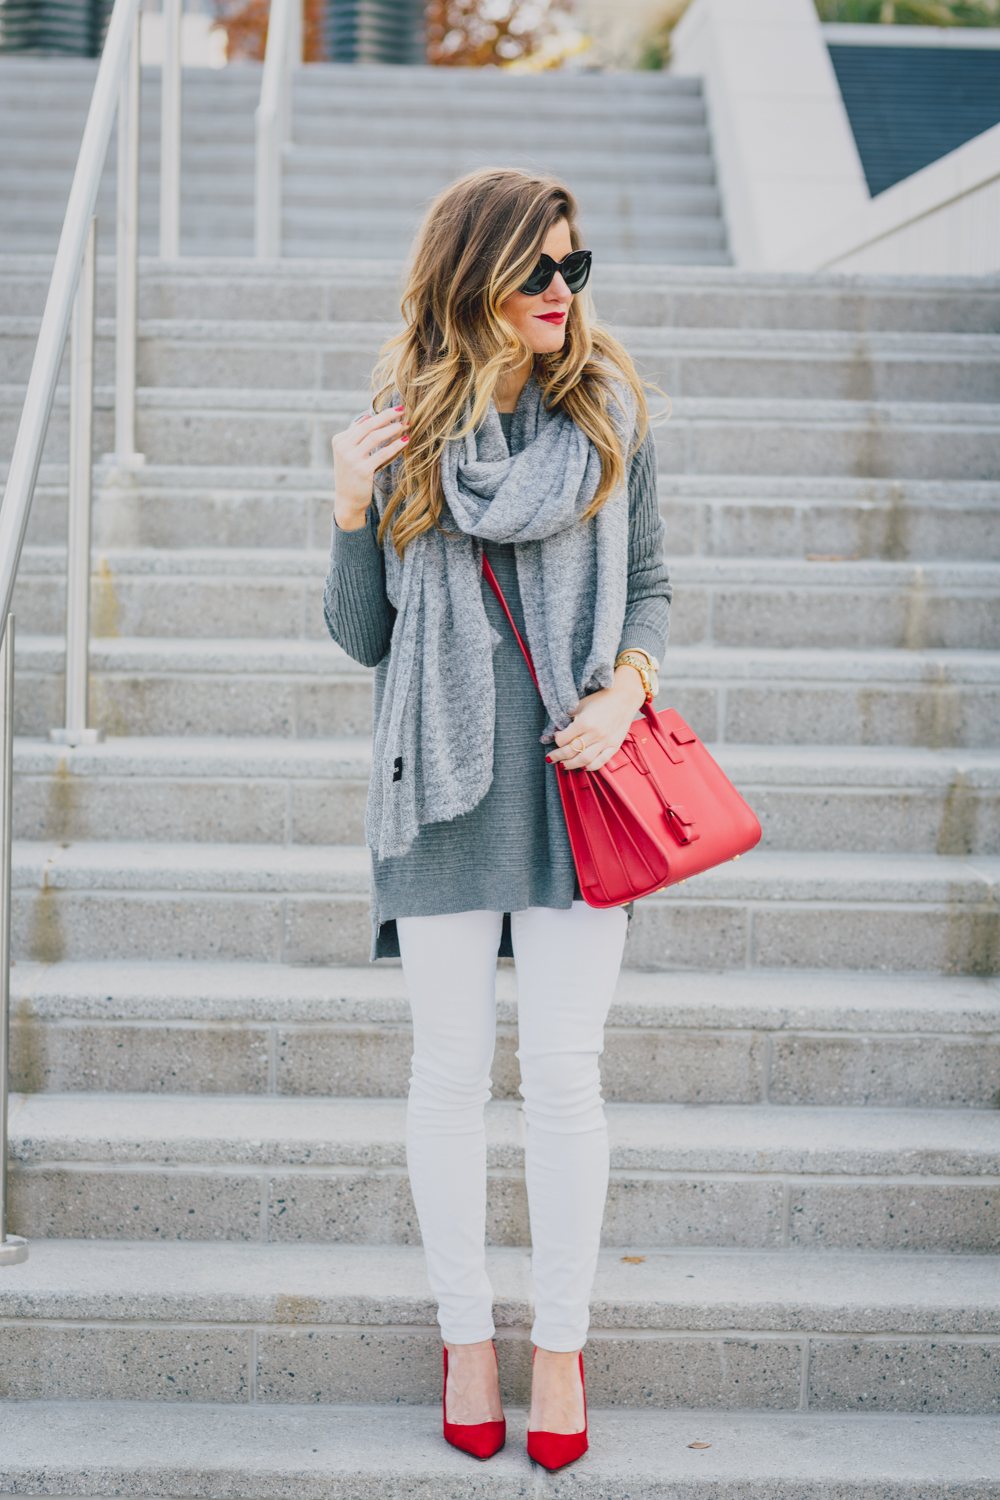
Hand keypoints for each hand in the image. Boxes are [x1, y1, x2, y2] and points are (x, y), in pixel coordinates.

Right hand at [332, 405, 408, 530]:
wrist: (347, 501)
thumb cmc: (351, 476)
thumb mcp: (349, 453)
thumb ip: (356, 434)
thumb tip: (367, 415)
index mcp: (339, 440)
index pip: (363, 424)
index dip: (381, 416)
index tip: (395, 411)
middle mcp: (343, 448)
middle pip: (369, 427)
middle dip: (387, 416)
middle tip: (403, 410)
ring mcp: (352, 459)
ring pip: (375, 438)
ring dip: (392, 429)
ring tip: (406, 424)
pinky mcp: (362, 470)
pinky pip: (382, 453)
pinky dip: (395, 445)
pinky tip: (405, 440)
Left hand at [546, 665, 646, 772]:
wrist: (623, 698)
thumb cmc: (600, 700)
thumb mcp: (580, 704)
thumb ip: (568, 717)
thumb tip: (557, 730)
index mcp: (584, 722)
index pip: (562, 739)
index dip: (556, 740)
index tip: (556, 737)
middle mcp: (594, 734)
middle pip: (570, 752)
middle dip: (558, 756)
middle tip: (552, 757)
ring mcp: (605, 741)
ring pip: (584, 760)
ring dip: (570, 765)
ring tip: (564, 764)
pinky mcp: (614, 746)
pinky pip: (600, 762)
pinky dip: (589, 767)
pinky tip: (582, 766)